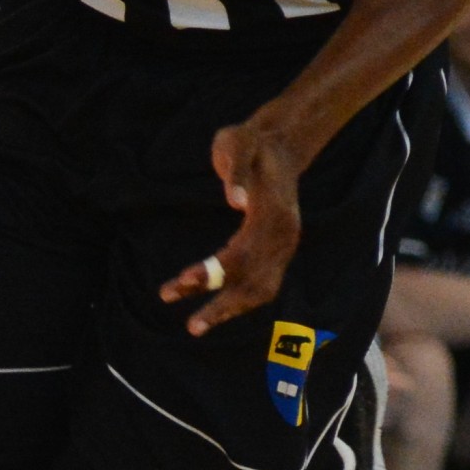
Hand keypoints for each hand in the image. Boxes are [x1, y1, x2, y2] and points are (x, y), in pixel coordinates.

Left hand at [165, 116, 304, 337]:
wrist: (281, 144)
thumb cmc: (250, 143)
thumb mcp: (238, 142)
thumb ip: (236, 170)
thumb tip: (235, 202)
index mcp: (273, 212)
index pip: (242, 253)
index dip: (214, 272)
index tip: (184, 282)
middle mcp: (284, 234)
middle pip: (254, 281)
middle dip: (221, 305)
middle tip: (191, 326)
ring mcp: (286, 243)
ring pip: (261, 289)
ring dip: (229, 309)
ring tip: (196, 325)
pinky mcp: (280, 248)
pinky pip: (263, 283)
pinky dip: (240, 300)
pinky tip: (215, 309)